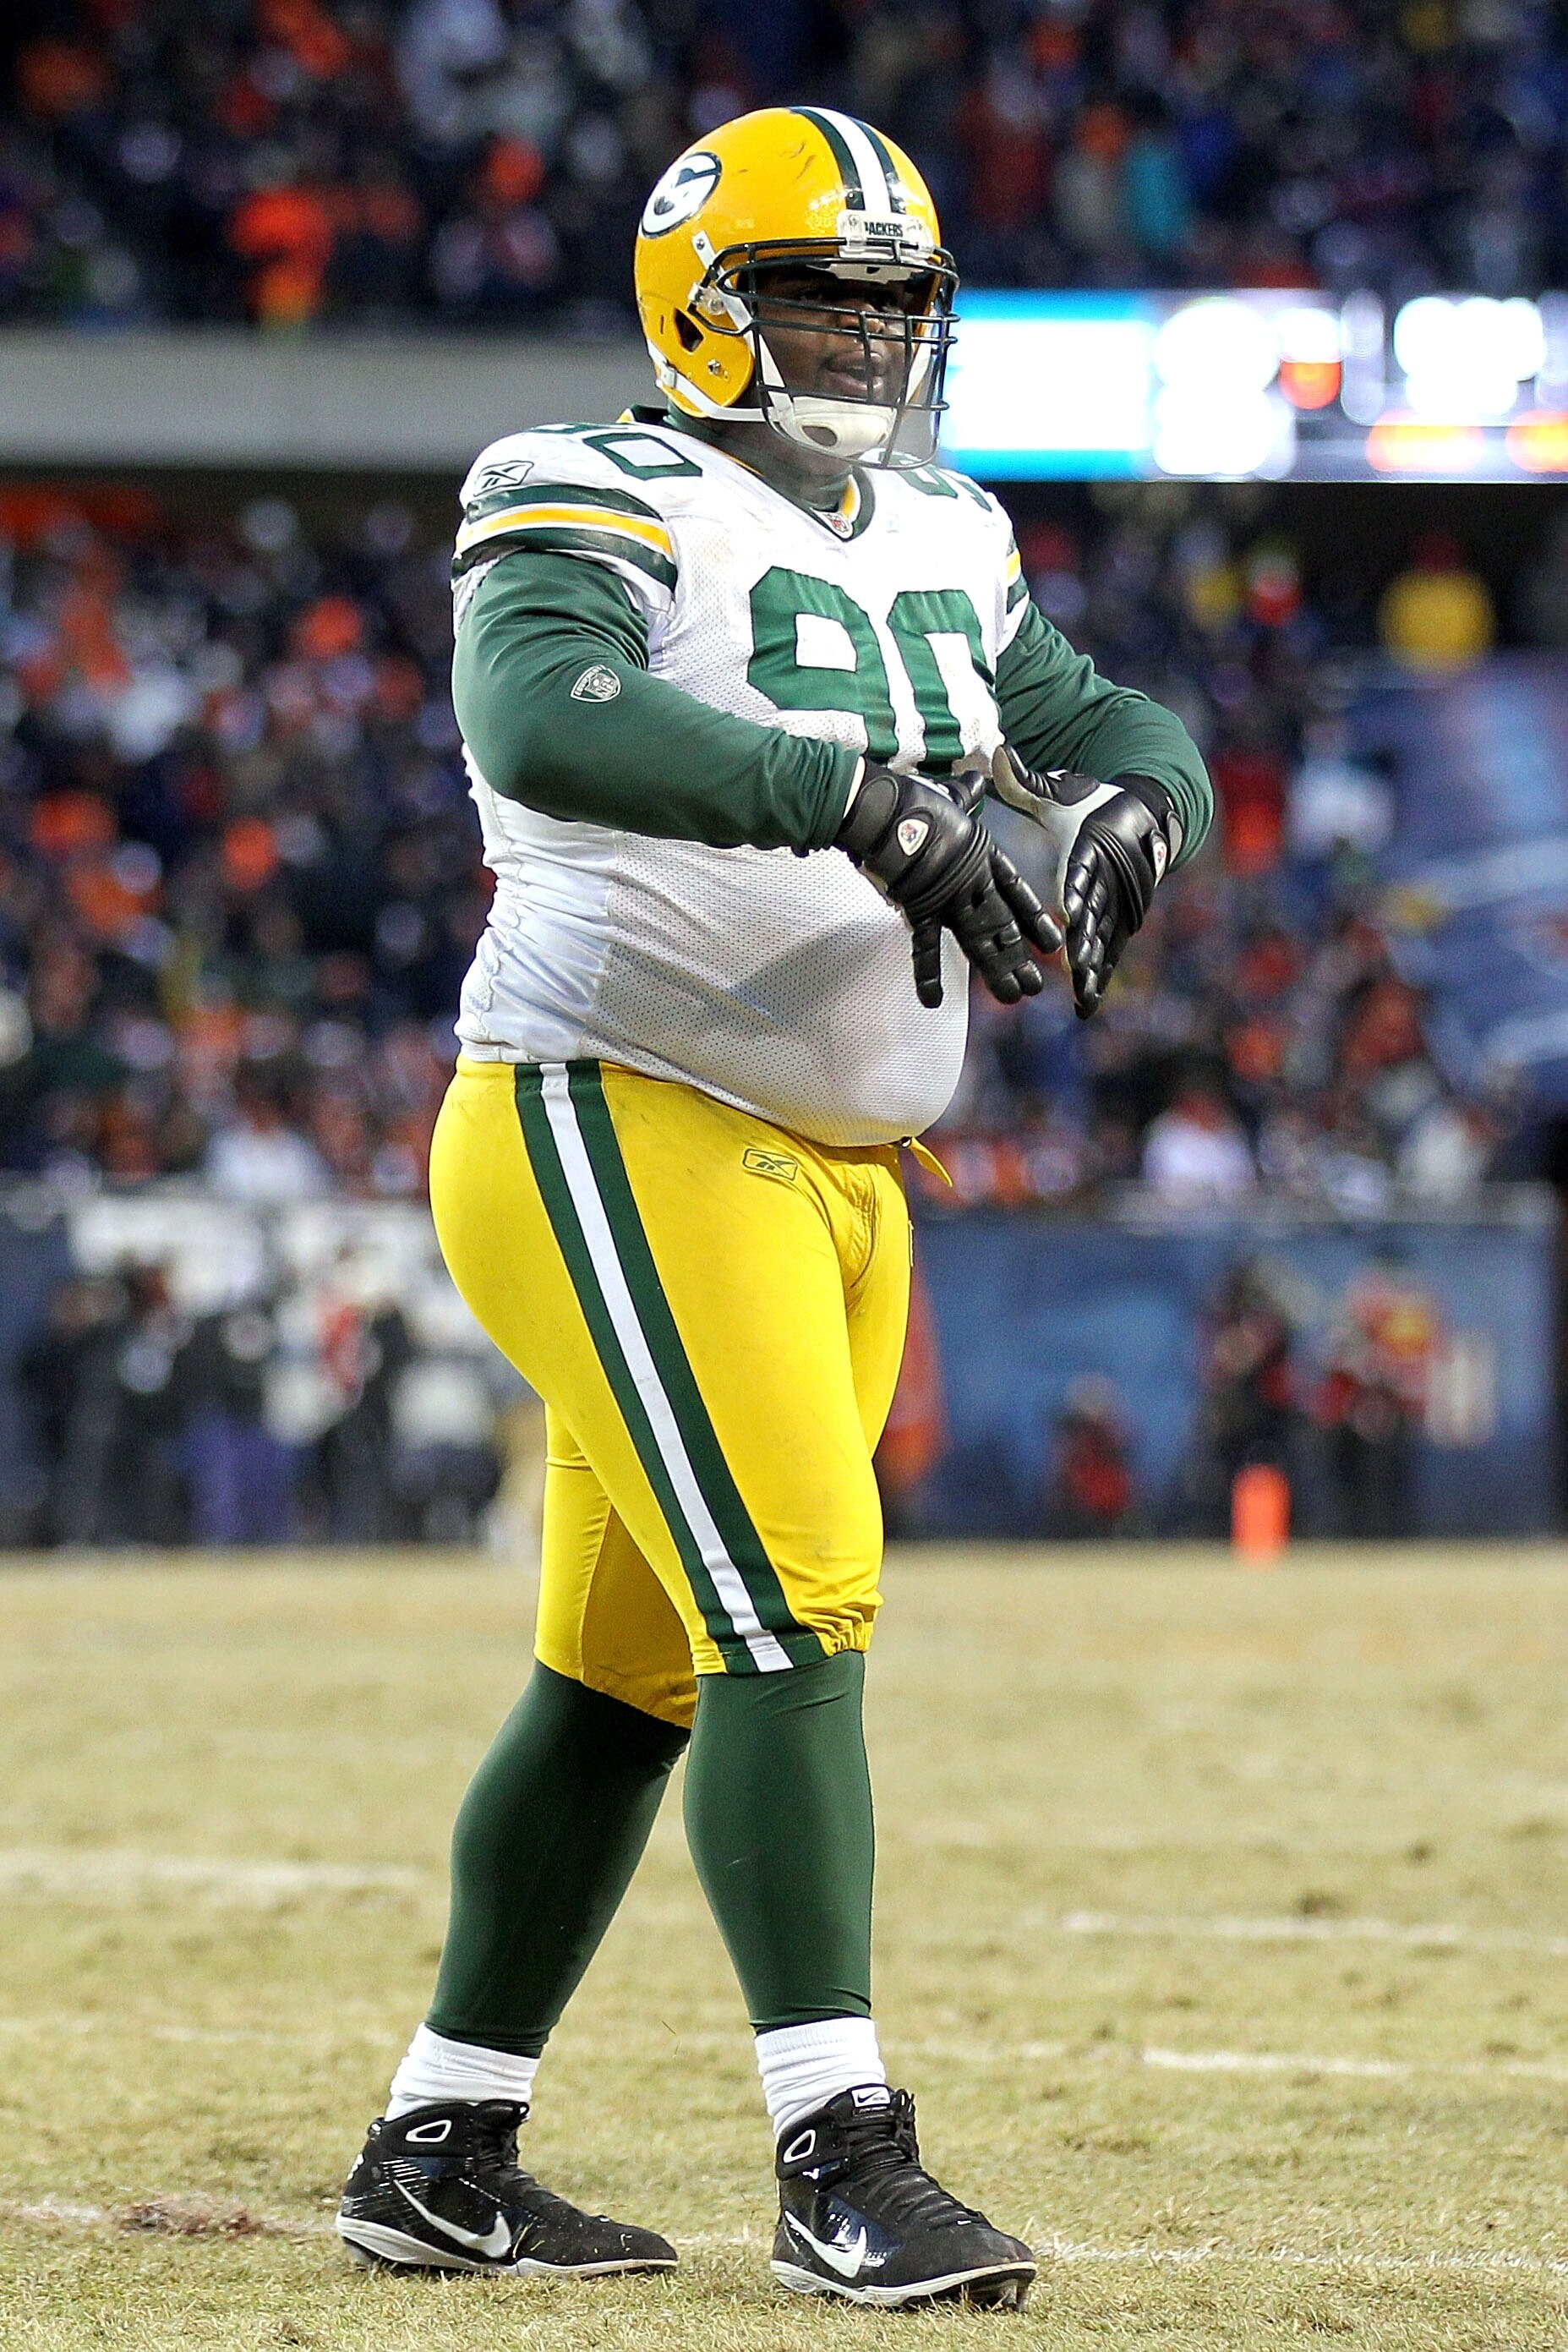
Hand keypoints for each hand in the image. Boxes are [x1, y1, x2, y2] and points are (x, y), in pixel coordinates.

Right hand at [835, 764, 1061, 1008]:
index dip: (1035, 919)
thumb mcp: (949, 797)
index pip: (1018, 894)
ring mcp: (948, 901)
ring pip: (978, 943)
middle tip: (1034, 986)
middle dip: (1018, 958)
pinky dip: (927, 976)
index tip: (1053, 942)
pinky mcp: (920, 910)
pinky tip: (932, 1003)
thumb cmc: (916, 801)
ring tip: (1011, 997)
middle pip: (1002, 927)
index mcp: (984, 858)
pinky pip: (924, 949)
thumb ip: (965, 795)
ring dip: (994, 972)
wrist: (886, 811)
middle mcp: (973, 885)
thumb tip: (974, 776)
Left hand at [988, 748, 1179, 1017]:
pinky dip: (1099, 979)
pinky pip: (1110, 954)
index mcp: (1093, 845)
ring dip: (1093, 964)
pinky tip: (1086, 1007)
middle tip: (1073, 959)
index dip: (1077, 887)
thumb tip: (999, 755)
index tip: (1067, 906)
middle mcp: (1111, 878)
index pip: (1084, 868)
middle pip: (1097, 910)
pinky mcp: (1123, 922)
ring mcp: (1120, 903)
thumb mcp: (1062, 790)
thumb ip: (1027, 781)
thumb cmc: (1094, 802)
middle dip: (1086, 935)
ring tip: (1080, 988)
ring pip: (1105, 937)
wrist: (1148, 814)